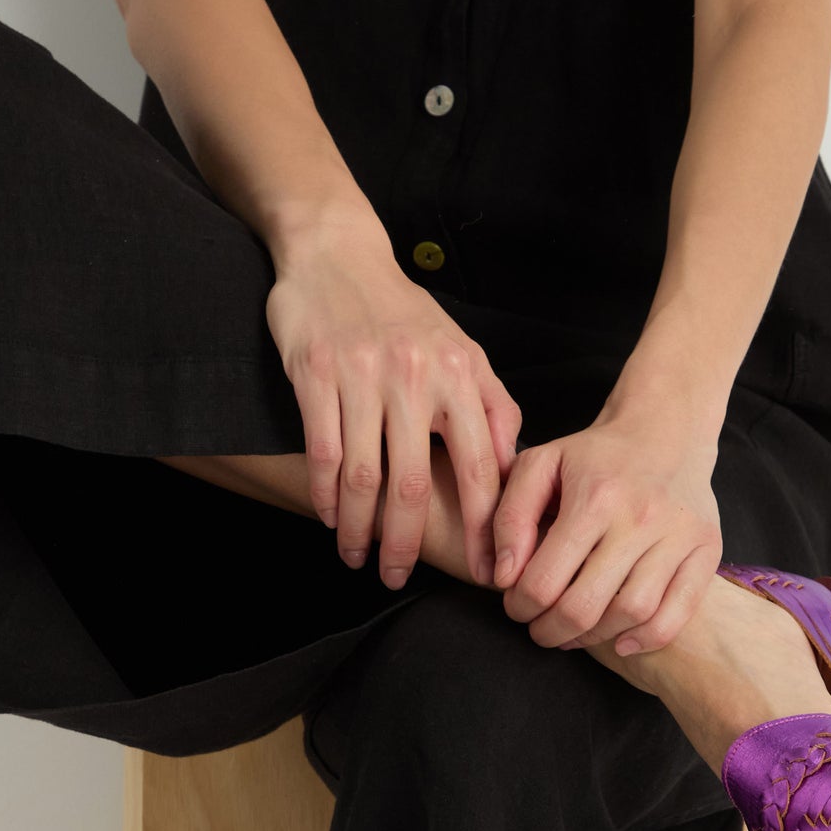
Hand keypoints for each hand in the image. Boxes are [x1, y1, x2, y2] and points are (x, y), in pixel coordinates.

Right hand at [267, 215, 521, 588]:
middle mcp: (415, 375)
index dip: (486, 528)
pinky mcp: (316, 373)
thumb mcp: (462, 350)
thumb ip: (491, 407)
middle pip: (413, 485)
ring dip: (359, 529)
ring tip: (357, 558)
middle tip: (398, 579)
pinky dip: (326, 495)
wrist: (337, 252)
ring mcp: (363, 374)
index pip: (482, 467)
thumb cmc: (404, 313)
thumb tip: (513, 470)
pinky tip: (330, 519)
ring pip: (363, 477)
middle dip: (405, 544)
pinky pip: (323, 452)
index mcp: (461, 374)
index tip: (488, 572)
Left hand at [491, 407, 721, 655]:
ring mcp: (679, 535)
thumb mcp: (540, 465)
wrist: (665, 430)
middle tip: (540, 630)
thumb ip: (509, 517)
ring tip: (574, 632)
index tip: (516, 606)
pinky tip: (620, 640)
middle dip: (551, 631)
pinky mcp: (707, 549)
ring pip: (631, 615)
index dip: (520, 606)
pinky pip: (677, 613)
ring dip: (594, 638)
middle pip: (586, 607)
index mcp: (595, 497)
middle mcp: (642, 517)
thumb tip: (502, 577)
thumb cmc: (594, 455)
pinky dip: (646, 638)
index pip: (544, 581)